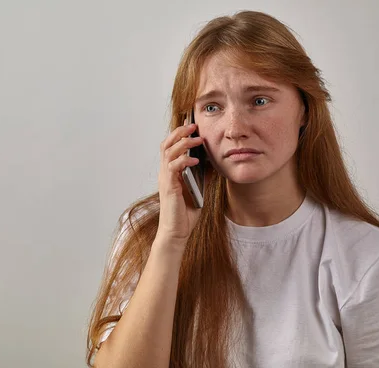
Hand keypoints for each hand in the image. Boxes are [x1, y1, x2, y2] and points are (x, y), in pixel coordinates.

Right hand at [156, 121, 203, 243]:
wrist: (176, 232)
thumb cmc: (185, 214)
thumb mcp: (198, 190)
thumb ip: (202, 176)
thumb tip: (212, 163)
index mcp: (170, 172)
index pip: (171, 147)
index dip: (180, 134)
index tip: (192, 125)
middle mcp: (165, 173)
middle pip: (167, 144)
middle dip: (180, 132)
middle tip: (193, 125)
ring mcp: (165, 179)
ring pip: (168, 152)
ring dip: (183, 143)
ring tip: (197, 139)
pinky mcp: (169, 187)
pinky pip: (173, 167)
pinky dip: (184, 160)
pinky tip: (195, 160)